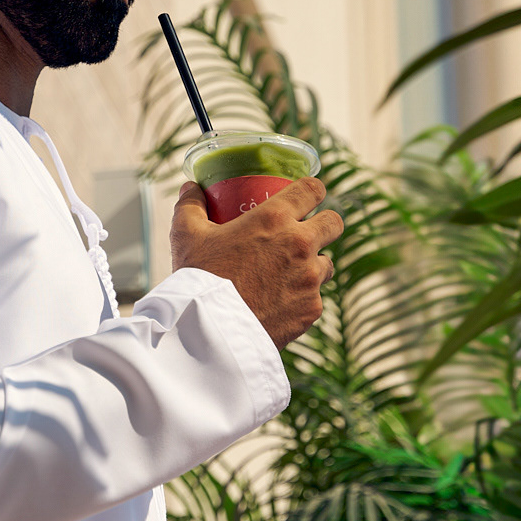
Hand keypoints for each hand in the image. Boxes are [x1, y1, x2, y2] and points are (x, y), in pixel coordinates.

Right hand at [169, 176, 343, 348]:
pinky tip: (281, 303)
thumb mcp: (186, 235)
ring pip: (327, 264)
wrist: (209, 331)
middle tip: (307, 233)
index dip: (313, 190)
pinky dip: (301, 299)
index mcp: (274, 218)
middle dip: (324, 224)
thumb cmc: (198, 278)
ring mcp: (310, 279)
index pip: (313, 189)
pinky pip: (315, 298)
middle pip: (334, 223)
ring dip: (313, 265)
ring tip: (291, 273)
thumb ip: (190, 206)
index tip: (308, 196)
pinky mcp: (312, 309)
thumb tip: (190, 188)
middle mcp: (300, 244)